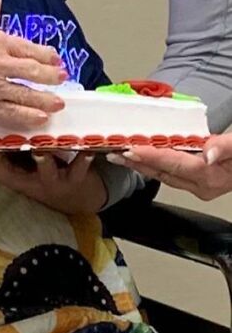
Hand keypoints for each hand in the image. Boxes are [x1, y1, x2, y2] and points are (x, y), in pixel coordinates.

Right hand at [0, 0, 66, 130]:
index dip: (45, 55)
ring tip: (58, 102)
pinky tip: (39, 118)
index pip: (29, 48)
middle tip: (62, 78)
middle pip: (35, 72)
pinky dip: (29, 116)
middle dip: (52, 76)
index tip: (54, 58)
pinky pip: (12, 114)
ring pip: (28, 95)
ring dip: (47, 99)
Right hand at [0, 151, 106, 213]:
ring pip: (45, 170)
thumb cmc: (37, 176)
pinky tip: (87, 150)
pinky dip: (83, 159)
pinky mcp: (74, 180)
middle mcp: (27, 181)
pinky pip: (80, 170)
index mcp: (11, 176)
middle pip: (10, 171)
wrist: (77, 198)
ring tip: (40, 148)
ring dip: (43, 159)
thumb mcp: (11, 171)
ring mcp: (50, 182)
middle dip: (1, 159)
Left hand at [107, 134, 231, 200]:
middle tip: (112, 153)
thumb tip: (207, 153)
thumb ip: (225, 146)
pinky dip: (152, 163)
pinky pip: (169, 173)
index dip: (152, 156)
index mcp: (211, 176)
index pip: (175, 164)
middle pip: (163, 173)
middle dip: (136, 162)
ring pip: (163, 175)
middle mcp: (202, 185)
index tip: (131, 149)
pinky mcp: (197, 181)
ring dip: (140, 164)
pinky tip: (139, 156)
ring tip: (118, 155)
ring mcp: (198, 185)